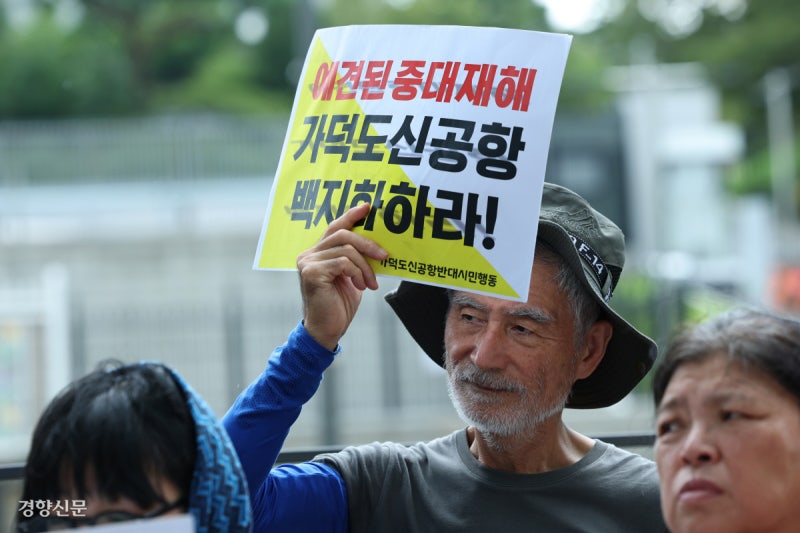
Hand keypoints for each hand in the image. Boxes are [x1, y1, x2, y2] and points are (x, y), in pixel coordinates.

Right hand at [297, 203, 387, 349]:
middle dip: (368, 243)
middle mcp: (308, 254)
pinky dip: (357, 273)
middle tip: (385, 255)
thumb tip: (377, 245)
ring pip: (346, 249)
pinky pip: (342, 262)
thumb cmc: (338, 306)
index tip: (367, 208)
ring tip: (370, 282)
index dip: (351, 215)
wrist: (327, 331)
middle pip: (342, 234)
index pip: (334, 227)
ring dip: (365, 266)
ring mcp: (307, 262)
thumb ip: (356, 260)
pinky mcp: (311, 272)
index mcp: (317, 253)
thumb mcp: (352, 277)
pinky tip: (361, 286)